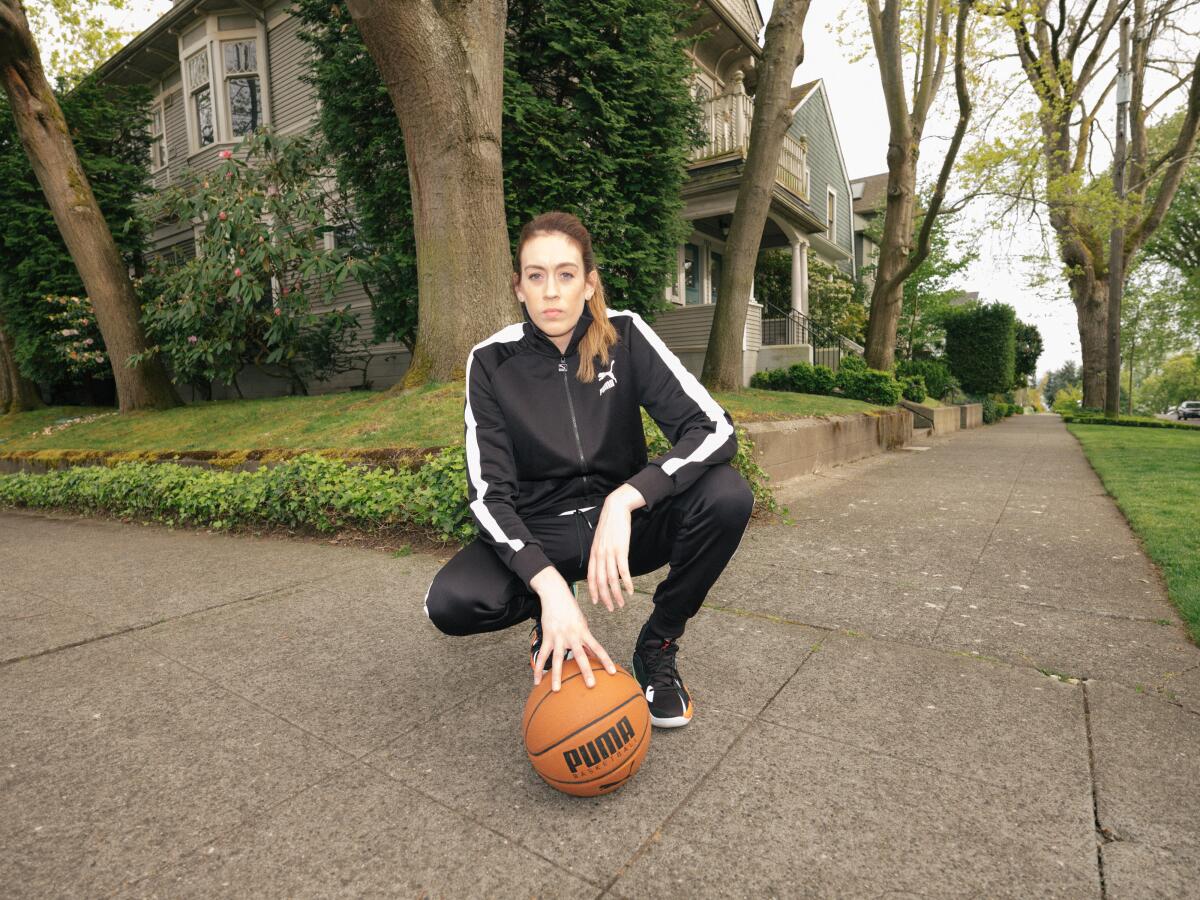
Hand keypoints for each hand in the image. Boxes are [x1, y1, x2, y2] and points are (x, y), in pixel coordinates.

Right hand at [530, 566, 615, 691]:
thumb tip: (591, 655)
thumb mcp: (582, 622)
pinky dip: (539, 668)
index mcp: (584, 632)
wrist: (555, 594)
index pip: (597, 648)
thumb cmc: (570, 608)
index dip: (605, 660)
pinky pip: (542, 655)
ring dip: (557, 675)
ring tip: (556, 690)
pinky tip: (537, 681)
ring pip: (558, 659)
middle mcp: (572, 636)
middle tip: (591, 685)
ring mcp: (559, 637)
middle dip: (586, 671)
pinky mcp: (547, 637)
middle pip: (580, 656)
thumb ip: (585, 638)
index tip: (612, 672)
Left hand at [587, 484, 644, 612]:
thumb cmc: (610, 524)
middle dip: (605, 598)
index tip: (596, 602)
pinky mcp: (620, 550)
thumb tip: (601, 564)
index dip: (593, 591)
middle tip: (611, 608)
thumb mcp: (600, 540)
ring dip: (616, 594)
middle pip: (600, 582)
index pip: (590, 577)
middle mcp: (599, 555)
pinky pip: (623, 570)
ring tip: (621, 604)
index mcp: (594, 553)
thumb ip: (600, 553)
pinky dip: (626, 582)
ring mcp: (609, 553)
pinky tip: (630, 590)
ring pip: (611, 579)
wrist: (615, 509)